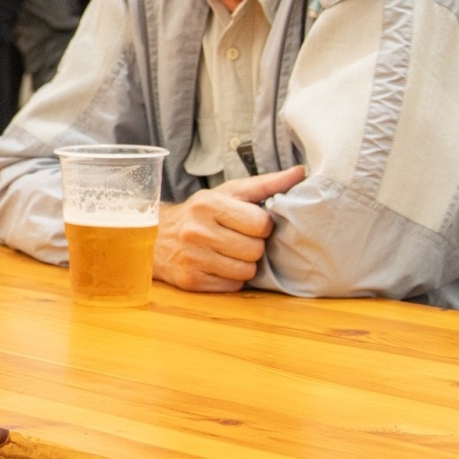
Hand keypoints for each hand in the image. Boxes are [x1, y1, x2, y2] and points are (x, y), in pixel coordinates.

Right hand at [153, 166, 302, 291]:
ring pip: (246, 271)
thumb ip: (266, 184)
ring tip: (230, 253)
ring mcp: (192, 257)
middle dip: (253, 247)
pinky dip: (231, 279)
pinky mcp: (191, 280)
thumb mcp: (229, 193)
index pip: (260, 223)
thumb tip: (301, 172)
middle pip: (255, 250)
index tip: (250, 224)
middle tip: (239, 240)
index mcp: (209, 204)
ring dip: (244, 264)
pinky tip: (219, 266)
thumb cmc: (201, 213)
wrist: (157, 237)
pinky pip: (232, 286)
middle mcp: (197, 231)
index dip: (262, 226)